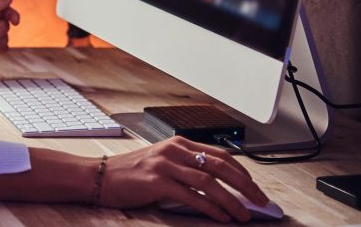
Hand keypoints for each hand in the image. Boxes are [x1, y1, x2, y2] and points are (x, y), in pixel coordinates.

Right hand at [96, 137, 269, 222]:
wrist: (100, 176)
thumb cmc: (131, 174)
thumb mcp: (163, 163)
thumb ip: (187, 168)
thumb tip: (217, 186)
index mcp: (179, 143)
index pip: (220, 154)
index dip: (242, 172)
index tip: (255, 188)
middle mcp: (175, 150)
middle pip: (221, 166)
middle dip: (245, 185)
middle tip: (260, 201)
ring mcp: (166, 164)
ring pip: (209, 181)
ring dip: (231, 200)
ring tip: (244, 215)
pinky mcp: (158, 181)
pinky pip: (192, 195)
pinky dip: (211, 207)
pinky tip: (221, 216)